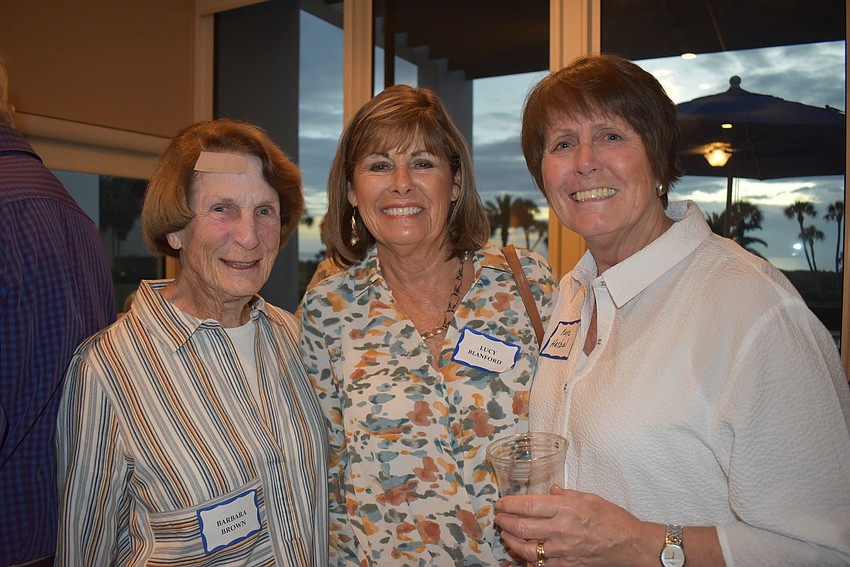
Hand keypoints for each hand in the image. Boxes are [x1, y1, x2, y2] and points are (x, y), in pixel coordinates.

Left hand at [494, 485, 648, 565]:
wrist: (631, 544)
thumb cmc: (613, 519)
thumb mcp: (589, 497)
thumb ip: (566, 494)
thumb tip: (552, 490)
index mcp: (566, 508)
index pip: (528, 506)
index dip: (509, 505)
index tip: (499, 503)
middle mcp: (561, 529)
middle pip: (522, 527)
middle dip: (504, 522)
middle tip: (498, 518)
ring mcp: (563, 550)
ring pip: (526, 548)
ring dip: (511, 541)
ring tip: (505, 534)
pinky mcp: (567, 564)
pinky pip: (541, 563)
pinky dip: (528, 558)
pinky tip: (523, 551)